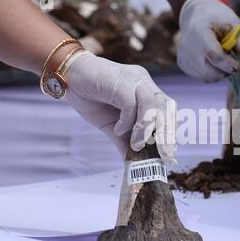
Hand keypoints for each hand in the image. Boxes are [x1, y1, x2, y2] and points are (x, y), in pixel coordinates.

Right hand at [62, 51, 176, 162]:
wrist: (68, 77)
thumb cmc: (90, 97)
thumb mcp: (111, 125)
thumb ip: (124, 140)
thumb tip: (133, 163)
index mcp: (147, 92)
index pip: (169, 111)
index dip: (171, 131)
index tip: (169, 153)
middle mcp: (145, 84)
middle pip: (166, 108)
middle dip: (167, 134)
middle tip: (164, 155)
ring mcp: (134, 80)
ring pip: (152, 106)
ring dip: (145, 130)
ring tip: (136, 146)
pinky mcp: (121, 82)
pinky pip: (131, 104)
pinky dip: (126, 121)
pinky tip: (118, 129)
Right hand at [178, 0, 239, 82]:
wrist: (196, 14)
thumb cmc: (217, 17)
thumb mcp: (233, 25)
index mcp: (200, 34)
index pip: (215, 57)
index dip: (230, 65)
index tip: (239, 65)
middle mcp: (188, 48)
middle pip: (211, 72)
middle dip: (226, 71)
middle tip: (233, 62)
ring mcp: (184, 58)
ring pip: (208, 77)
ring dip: (220, 73)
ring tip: (223, 58)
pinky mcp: (182, 64)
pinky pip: (202, 77)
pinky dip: (211, 73)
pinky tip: (213, 60)